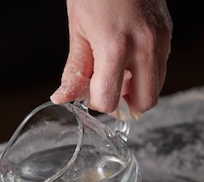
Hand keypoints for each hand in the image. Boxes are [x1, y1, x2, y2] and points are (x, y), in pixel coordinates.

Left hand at [51, 0, 172, 115]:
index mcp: (115, 47)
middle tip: (109, 88)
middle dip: (125, 103)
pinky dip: (145, 72)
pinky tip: (129, 58)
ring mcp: (159, 39)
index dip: (96, 102)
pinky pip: (160, 68)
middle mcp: (144, 45)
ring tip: (118, 72)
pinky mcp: (167, 33)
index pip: (109, 101)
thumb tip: (63, 98)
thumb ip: (74, 71)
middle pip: (144, 103)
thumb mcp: (78, 30)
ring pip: (156, 88)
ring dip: (137, 89)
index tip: (88, 92)